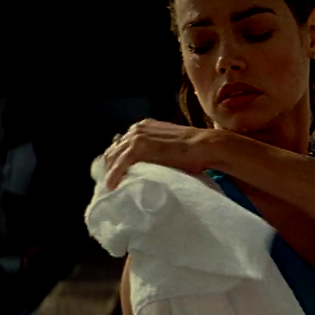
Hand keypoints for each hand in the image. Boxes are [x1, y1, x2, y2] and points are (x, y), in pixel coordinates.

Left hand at [103, 119, 222, 190]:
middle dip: (110, 166)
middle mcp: (137, 129)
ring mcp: (136, 137)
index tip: (117, 173)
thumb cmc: (194, 150)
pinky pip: (119, 165)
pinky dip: (113, 176)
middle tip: (111, 182)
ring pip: (113, 157)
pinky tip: (112, 187)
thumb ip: (155, 149)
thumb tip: (146, 163)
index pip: (122, 143)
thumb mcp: (169, 145)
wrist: (204, 147)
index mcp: (144, 126)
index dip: (117, 159)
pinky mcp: (138, 148)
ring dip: (110, 173)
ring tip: (111, 188)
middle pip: (113, 149)